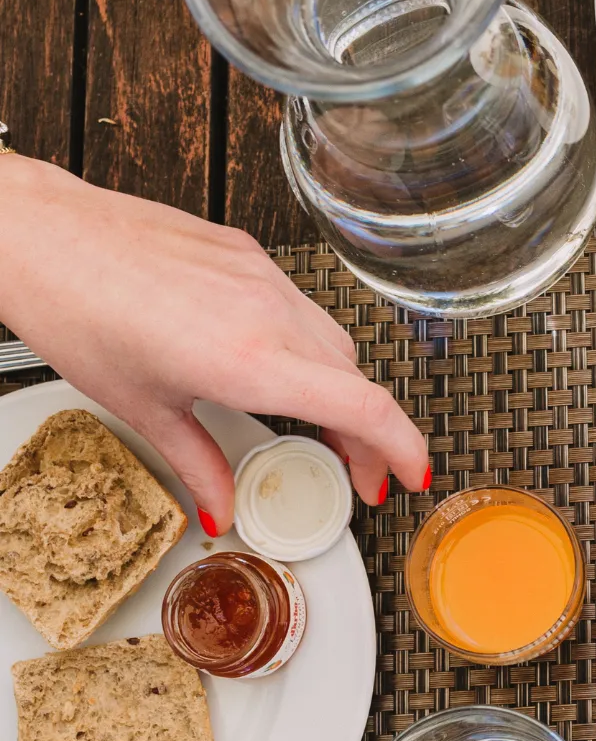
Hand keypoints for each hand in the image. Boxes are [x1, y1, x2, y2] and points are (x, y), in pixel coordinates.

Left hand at [0, 156, 428, 533]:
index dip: (403, 448)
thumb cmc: (75, 310)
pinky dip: (306, 346)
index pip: (364, 408)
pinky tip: (275, 362)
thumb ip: (201, 462)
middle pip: (356, 381)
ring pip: (334, 343)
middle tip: (356, 473)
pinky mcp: (248, 252)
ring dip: (341, 389)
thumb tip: (223, 506)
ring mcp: (262, 277)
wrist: (40, 234)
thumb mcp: (143, 407)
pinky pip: (300, 308)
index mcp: (246, 361)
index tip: (411, 476)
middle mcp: (267, 313)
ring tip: (320, 422)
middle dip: (368, 434)